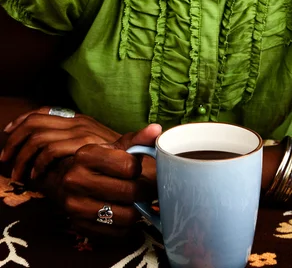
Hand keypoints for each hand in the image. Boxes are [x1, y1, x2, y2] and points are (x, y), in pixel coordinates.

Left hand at [0, 107, 119, 180]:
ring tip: (18, 173)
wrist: (142, 164)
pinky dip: (39, 164)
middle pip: (34, 122)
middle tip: (6, 159)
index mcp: (78, 119)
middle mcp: (78, 121)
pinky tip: (37, 177)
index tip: (8, 134)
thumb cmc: (116, 161)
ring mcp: (81, 131)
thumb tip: (43, 149)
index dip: (20, 122)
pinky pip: (51, 150)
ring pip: (38, 137)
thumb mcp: (92, 148)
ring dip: (22, 157)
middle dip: (14, 141)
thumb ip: (70, 144)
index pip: (42, 112)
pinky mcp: (83, 145)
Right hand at [43, 124, 161, 236]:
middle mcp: (75, 179)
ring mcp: (75, 205)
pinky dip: (126, 226)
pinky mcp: (79, 226)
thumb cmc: (98, 163)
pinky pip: (116, 233)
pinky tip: (124, 213)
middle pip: (129, 192)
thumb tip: (157, 129)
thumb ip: (137, 139)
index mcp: (86, 154)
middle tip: (145, 189)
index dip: (137, 169)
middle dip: (142, 191)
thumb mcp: (115, 148)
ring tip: (135, 202)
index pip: (129, 166)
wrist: (65, 181)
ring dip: (136, 210)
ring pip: (125, 216)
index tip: (134, 169)